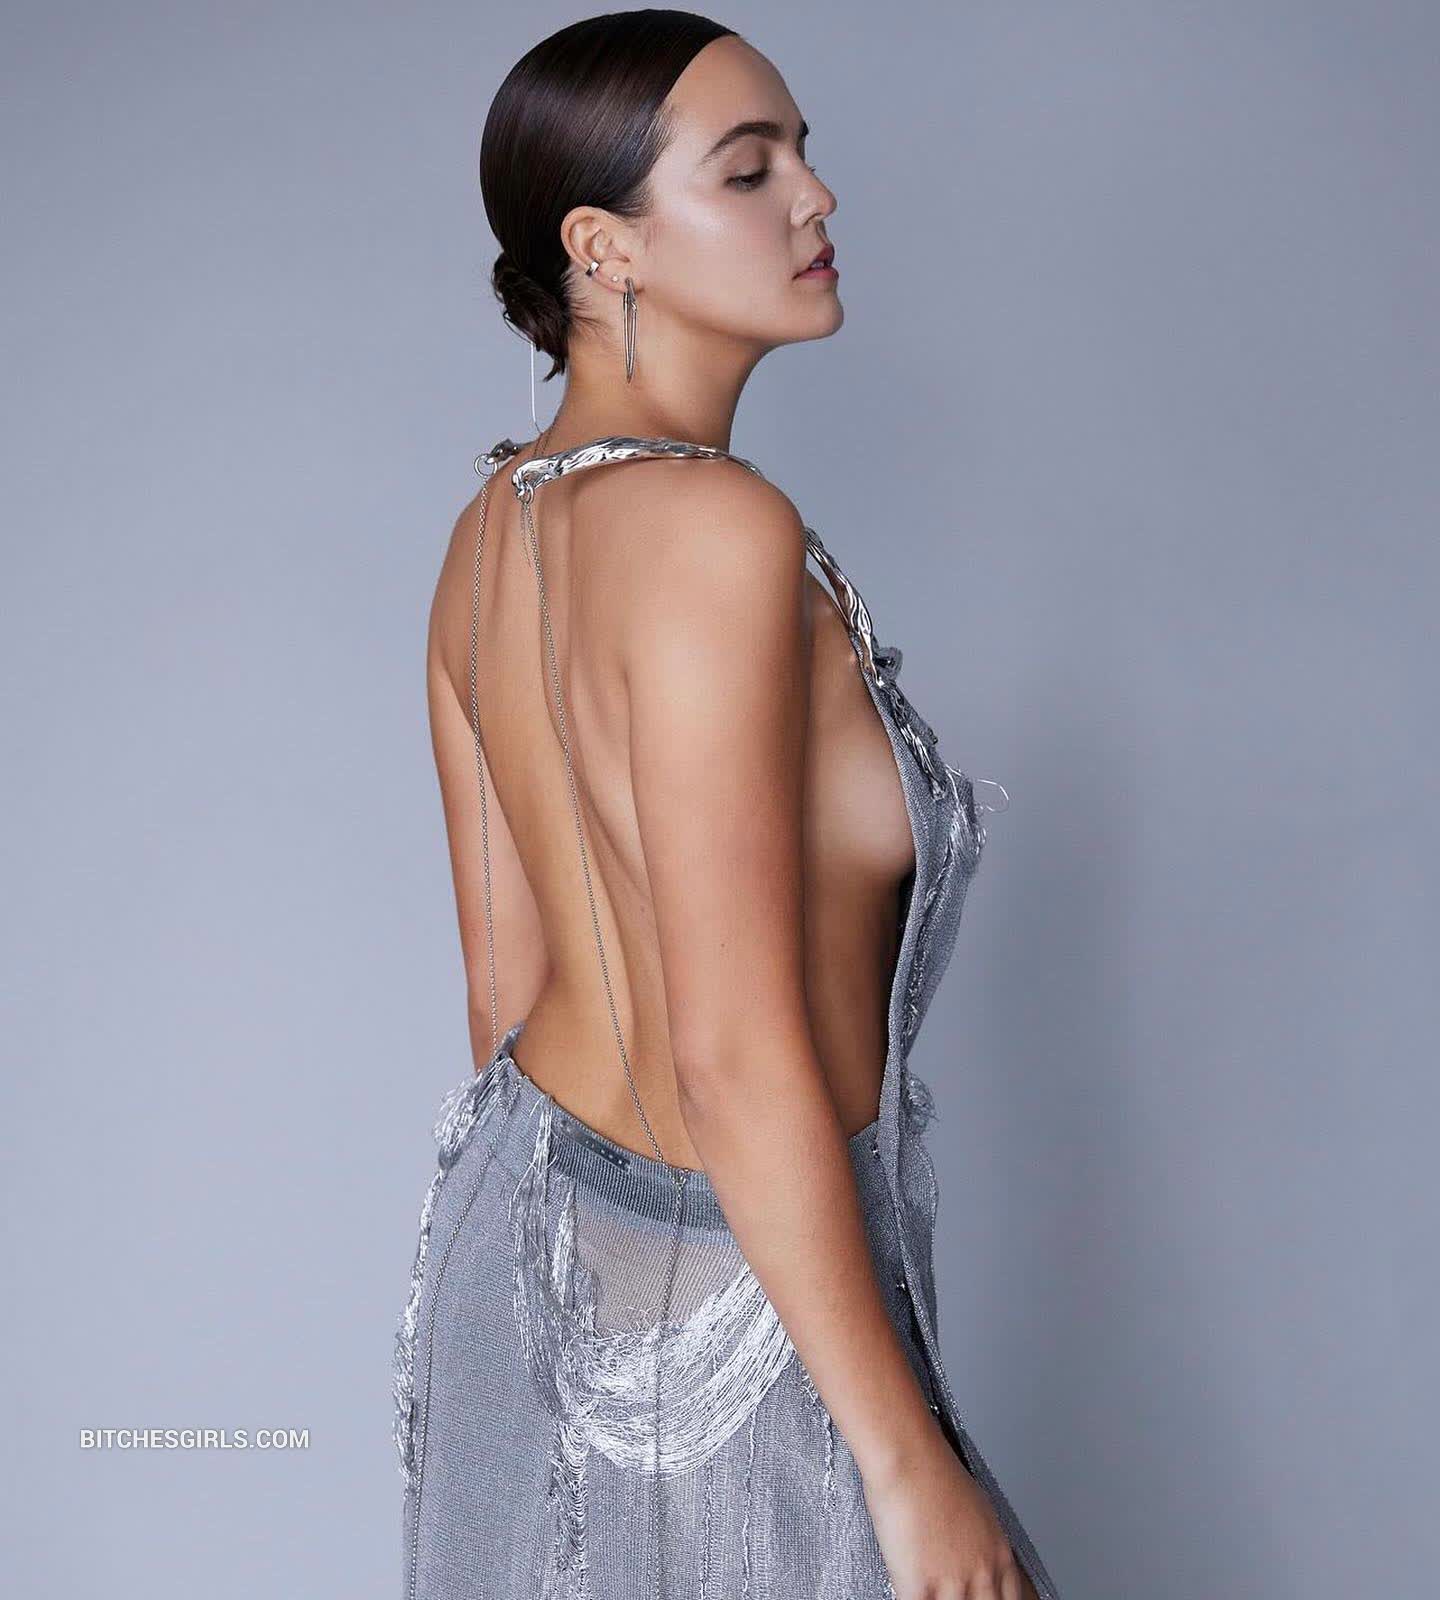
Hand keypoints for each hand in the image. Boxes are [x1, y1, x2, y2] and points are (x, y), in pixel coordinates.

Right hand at [862, 1421, 1037, 1599]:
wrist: (909, 1459)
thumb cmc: (936, 1473)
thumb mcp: (979, 1510)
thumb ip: (984, 1545)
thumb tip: (977, 1561)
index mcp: (1000, 1557)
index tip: (976, 1597)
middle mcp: (983, 1575)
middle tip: (951, 1594)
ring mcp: (953, 1585)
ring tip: (931, 1593)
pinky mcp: (920, 1588)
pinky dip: (912, 1599)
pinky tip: (909, 1590)